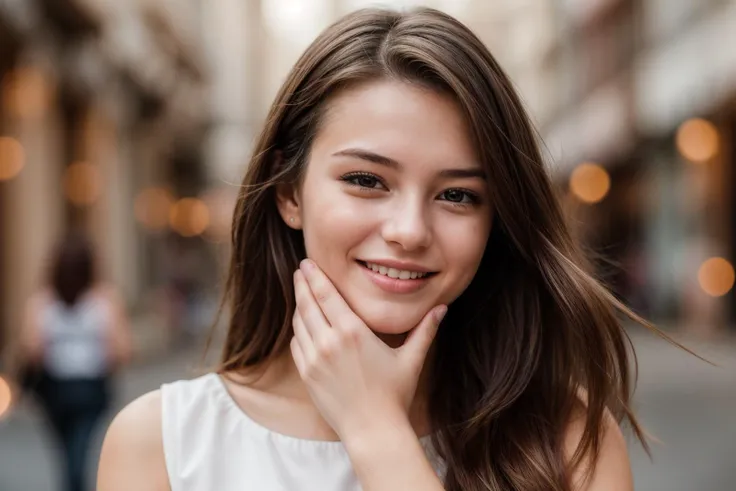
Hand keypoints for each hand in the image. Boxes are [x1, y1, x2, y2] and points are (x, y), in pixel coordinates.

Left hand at [291, 259, 446, 439]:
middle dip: (303, 283)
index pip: (326, 294)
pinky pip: (297, 344)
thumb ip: (425, 330)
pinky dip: (298, 330)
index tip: (309, 262)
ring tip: (301, 291)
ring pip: (300, 322)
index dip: (315, 276)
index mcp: (353, 332)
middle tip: (301, 269)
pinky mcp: (307, 375)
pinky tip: (302, 323)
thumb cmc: (394, 394)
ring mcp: (315, 359)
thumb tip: (444, 307)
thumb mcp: (412, 359)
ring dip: (299, 304)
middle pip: (307, 303)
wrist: (373, 430)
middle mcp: (329, 342)